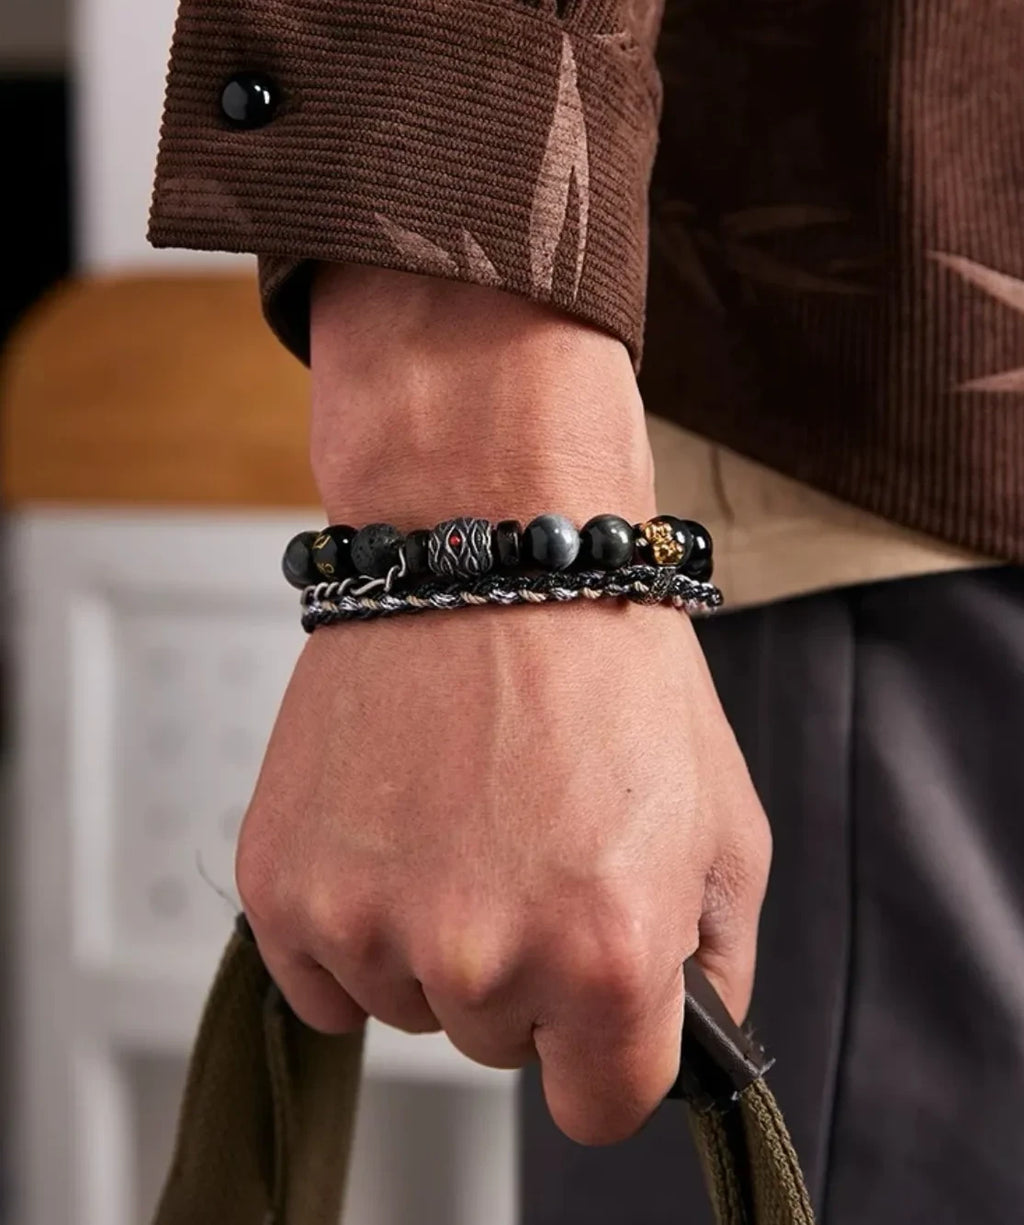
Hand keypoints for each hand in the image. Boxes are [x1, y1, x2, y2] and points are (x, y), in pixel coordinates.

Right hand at [236, 267, 771, 1145]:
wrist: (488, 548)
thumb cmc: (606, 663)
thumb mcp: (722, 818)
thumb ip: (717, 961)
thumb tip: (688, 1034)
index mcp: (606, 952)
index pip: (601, 1104)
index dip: (607, 1049)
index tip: (596, 1000)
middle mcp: (482, 954)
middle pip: (499, 1046)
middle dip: (523, 971)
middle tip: (526, 847)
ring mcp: (368, 923)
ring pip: (408, 1007)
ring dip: (434, 941)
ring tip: (458, 819)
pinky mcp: (282, 886)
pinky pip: (321, 981)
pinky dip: (356, 925)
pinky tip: (394, 831)